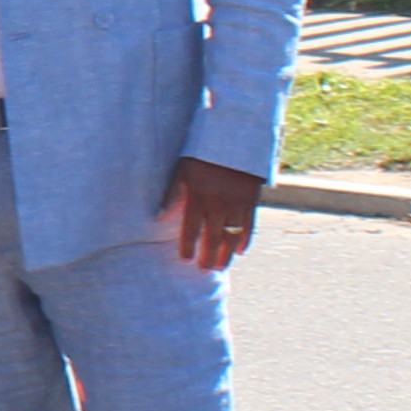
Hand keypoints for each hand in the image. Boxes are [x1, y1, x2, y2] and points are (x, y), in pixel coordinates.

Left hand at [159, 155, 262, 272]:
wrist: (235, 140)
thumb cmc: (203, 155)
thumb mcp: (182, 170)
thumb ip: (172, 194)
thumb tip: (159, 217)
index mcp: (198, 197)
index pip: (191, 229)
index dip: (188, 246)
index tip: (185, 259)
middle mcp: (218, 205)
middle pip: (212, 238)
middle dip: (208, 256)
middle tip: (204, 270)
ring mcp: (236, 205)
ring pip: (231, 237)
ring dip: (226, 254)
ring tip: (221, 267)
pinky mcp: (251, 202)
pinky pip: (249, 226)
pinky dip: (245, 240)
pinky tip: (239, 251)